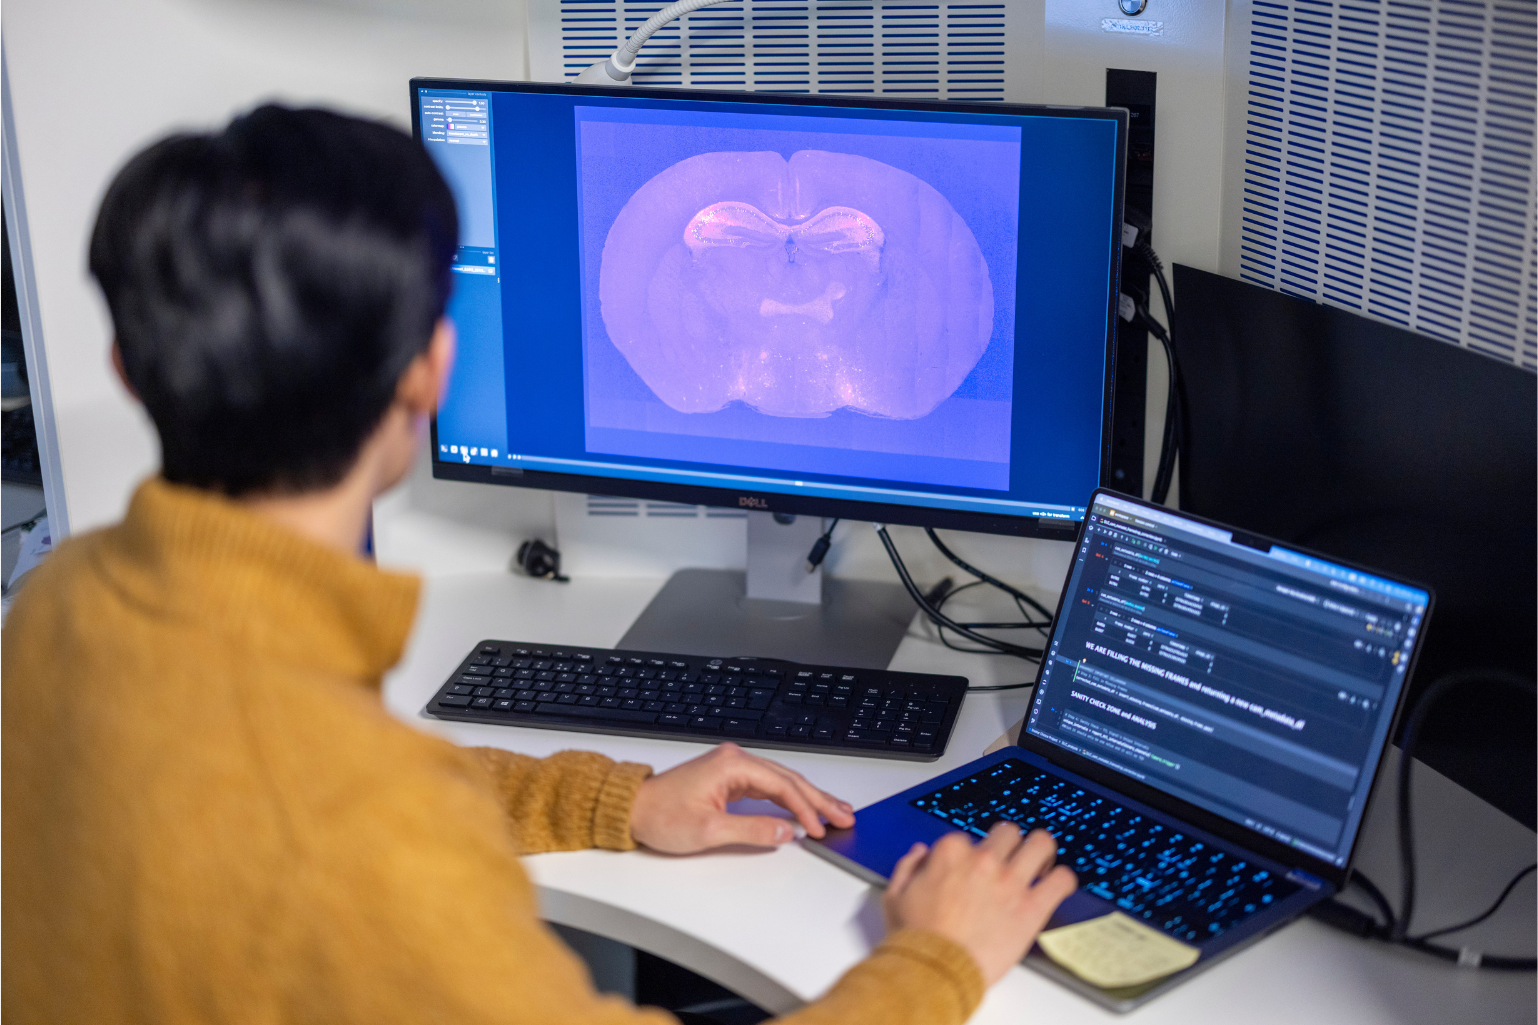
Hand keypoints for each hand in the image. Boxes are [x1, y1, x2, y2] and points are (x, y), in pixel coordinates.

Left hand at [630, 742, 854, 853]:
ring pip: (781, 781)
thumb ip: (752, 830)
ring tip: (834, 812)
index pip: (783, 786)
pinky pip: (767, 786)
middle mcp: (735, 759)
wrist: (632, 809)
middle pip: (788, 779)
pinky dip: (788, 798)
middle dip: (818, 799)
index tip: (823, 828)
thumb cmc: (661, 815)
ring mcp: (732, 767)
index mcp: (733, 765)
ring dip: (807, 798)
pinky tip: (803, 808)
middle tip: (845, 816)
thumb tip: (787, 832)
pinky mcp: (728, 777)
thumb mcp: (709, 830)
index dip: (807, 809)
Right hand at [883, 823, 1077, 985]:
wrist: (934, 971)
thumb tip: (920, 853)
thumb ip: (908, 867)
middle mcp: (984, 861)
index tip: (971, 868)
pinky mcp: (1032, 908)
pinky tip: (1057, 885)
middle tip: (1010, 859)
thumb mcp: (896, 896)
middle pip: (1008, 833)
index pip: (968, 837)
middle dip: (1008, 844)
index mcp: (951, 853)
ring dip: (1041, 850)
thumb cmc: (916, 939)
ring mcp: (1011, 882)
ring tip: (1040, 862)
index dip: (969, 854)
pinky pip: (1062, 881)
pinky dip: (1063, 880)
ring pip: (1041, 844)